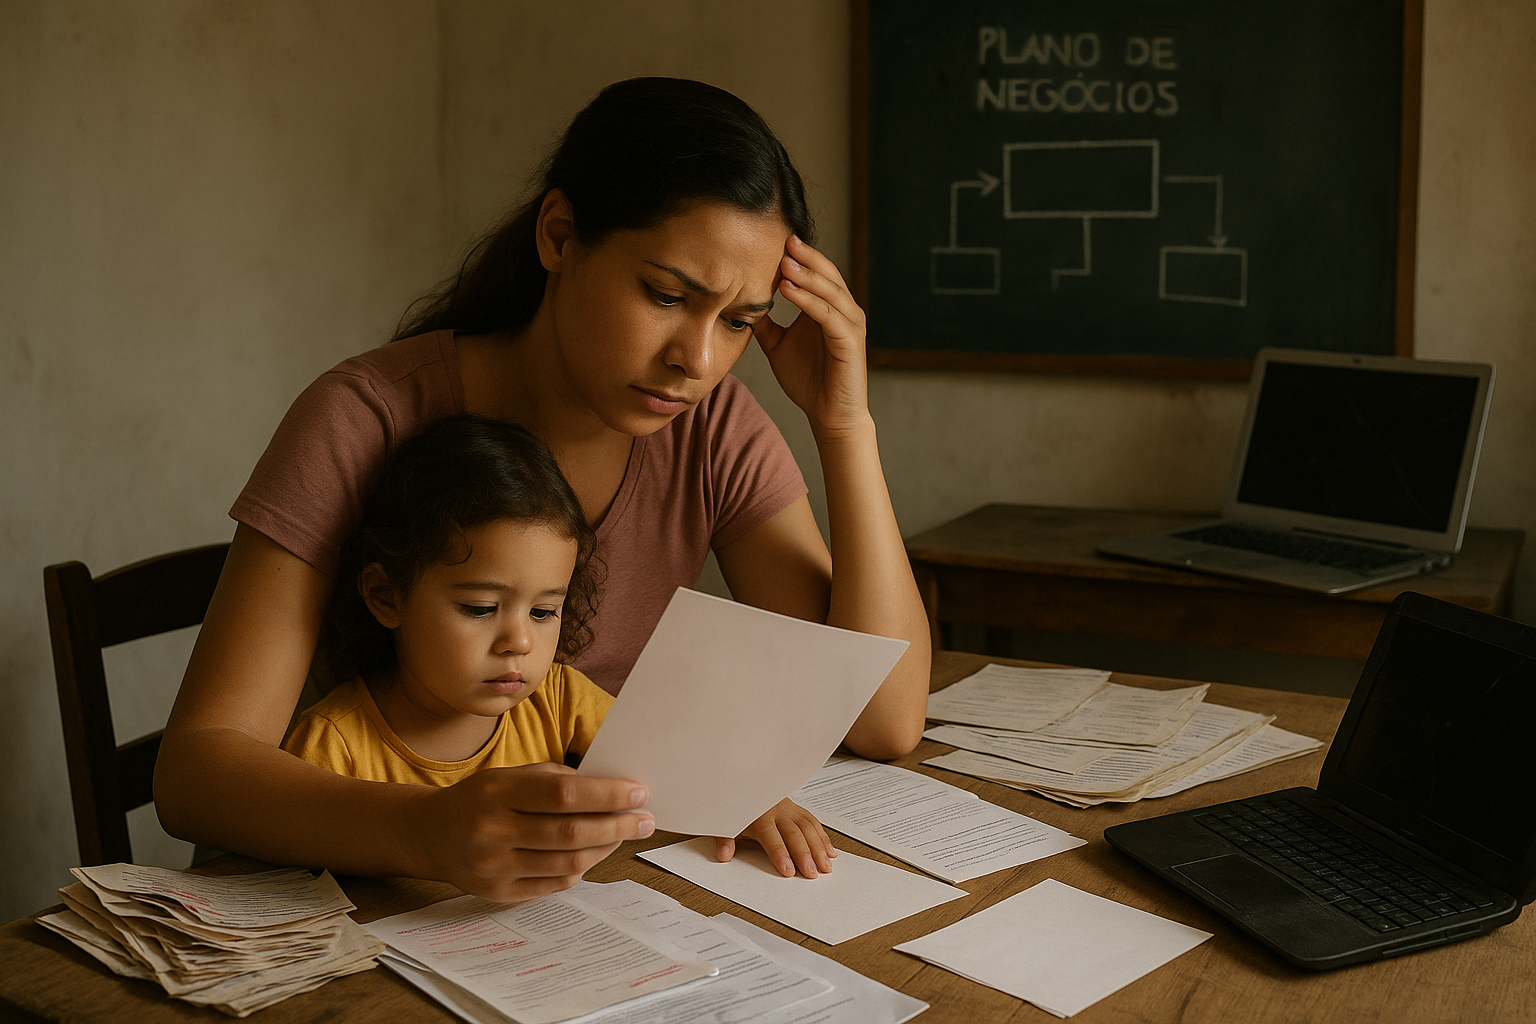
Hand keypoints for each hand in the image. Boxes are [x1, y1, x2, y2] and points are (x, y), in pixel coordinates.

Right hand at [414, 762, 652, 902]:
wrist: (429, 835)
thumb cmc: (481, 798)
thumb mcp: (508, 775)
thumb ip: (554, 779)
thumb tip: (612, 790)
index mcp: (497, 791)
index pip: (563, 794)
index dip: (606, 795)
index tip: (638, 792)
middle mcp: (492, 830)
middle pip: (570, 833)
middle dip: (617, 825)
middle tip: (645, 819)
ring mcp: (494, 867)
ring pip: (567, 863)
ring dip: (605, 848)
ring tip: (624, 834)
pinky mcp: (498, 893)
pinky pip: (554, 885)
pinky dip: (582, 869)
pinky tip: (595, 853)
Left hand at [714, 798, 836, 877]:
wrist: (747, 782)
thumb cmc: (738, 806)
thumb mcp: (727, 821)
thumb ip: (725, 838)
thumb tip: (724, 854)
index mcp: (759, 816)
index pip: (772, 837)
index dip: (780, 854)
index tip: (788, 871)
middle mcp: (777, 811)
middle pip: (794, 834)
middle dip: (805, 854)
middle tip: (813, 873)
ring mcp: (790, 810)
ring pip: (808, 828)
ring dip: (819, 848)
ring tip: (826, 866)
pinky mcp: (797, 810)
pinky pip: (813, 823)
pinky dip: (823, 838)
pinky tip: (830, 852)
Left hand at [751, 235, 869, 439]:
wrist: (828, 415)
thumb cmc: (808, 381)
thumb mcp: (778, 345)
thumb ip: (766, 323)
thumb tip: (742, 304)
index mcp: (829, 308)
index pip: (815, 273)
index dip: (797, 256)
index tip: (773, 239)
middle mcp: (844, 311)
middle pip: (827, 273)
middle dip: (805, 256)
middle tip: (783, 238)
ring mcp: (850, 325)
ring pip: (829, 290)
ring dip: (807, 274)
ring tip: (784, 260)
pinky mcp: (850, 341)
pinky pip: (828, 315)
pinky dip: (809, 300)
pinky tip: (789, 289)